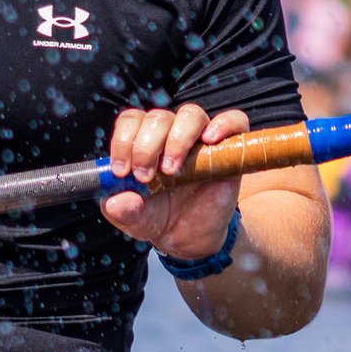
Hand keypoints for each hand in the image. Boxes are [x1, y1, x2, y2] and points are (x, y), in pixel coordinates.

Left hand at [99, 104, 248, 262]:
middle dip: (146, 146)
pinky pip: (234, 120)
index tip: (121, 170)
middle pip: (159, 117)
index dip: (123, 140)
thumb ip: (121, 210)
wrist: (191, 237)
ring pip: (190, 114)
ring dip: (177, 139)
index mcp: (143, 141)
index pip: (131, 120)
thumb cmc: (159, 218)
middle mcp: (171, 134)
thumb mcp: (134, 220)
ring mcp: (201, 139)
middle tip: (145, 177)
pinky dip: (223, 124)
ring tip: (172, 170)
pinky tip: (209, 141)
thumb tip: (115, 202)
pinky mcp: (229, 148)